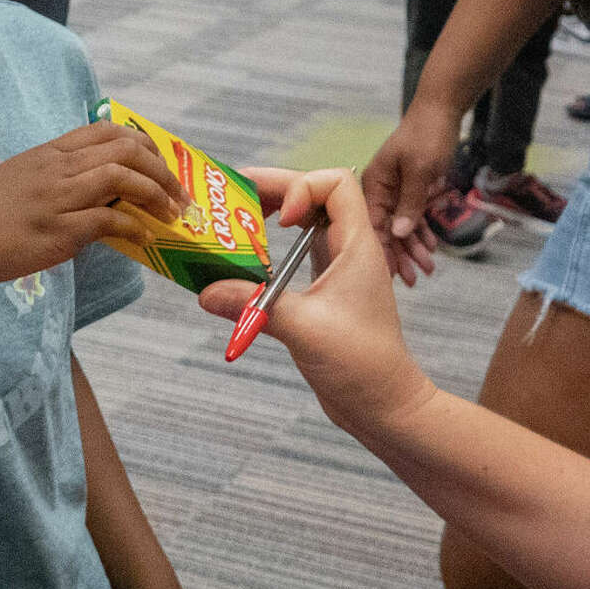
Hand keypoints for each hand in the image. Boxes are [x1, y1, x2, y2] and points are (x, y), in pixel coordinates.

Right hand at [0, 123, 187, 290]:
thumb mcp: (21, 181)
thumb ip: (57, 180)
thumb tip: (97, 195)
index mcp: (49, 152)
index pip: (108, 131)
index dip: (145, 145)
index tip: (162, 165)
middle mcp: (56, 168)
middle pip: (125, 148)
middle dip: (162, 170)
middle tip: (179, 194)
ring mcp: (55, 198)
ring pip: (122, 177)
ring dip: (156, 195)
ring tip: (171, 215)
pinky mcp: (54, 232)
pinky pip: (107, 220)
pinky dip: (134, 227)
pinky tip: (143, 238)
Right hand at [199, 168, 436, 437]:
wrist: (384, 405)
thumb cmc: (360, 364)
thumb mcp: (305, 329)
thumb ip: (255, 305)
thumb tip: (205, 292)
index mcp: (357, 246)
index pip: (337, 183)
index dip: (303, 187)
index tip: (280, 219)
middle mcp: (348, 249)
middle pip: (315, 196)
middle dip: (275, 189)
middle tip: (232, 193)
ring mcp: (337, 268)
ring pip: (306, 222)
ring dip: (272, 214)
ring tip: (234, 216)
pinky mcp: (324, 290)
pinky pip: (297, 252)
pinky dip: (271, 247)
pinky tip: (245, 258)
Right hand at [359, 106, 462, 282]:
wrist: (441, 110)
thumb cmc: (427, 136)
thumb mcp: (419, 170)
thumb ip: (409, 203)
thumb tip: (397, 234)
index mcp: (374, 184)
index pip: (373, 225)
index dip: (382, 252)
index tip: (392, 275)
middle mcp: (380, 190)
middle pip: (386, 230)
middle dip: (400, 255)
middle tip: (414, 279)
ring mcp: (395, 190)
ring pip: (401, 226)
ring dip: (413, 248)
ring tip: (427, 269)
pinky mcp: (410, 189)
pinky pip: (412, 216)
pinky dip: (420, 231)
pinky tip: (429, 247)